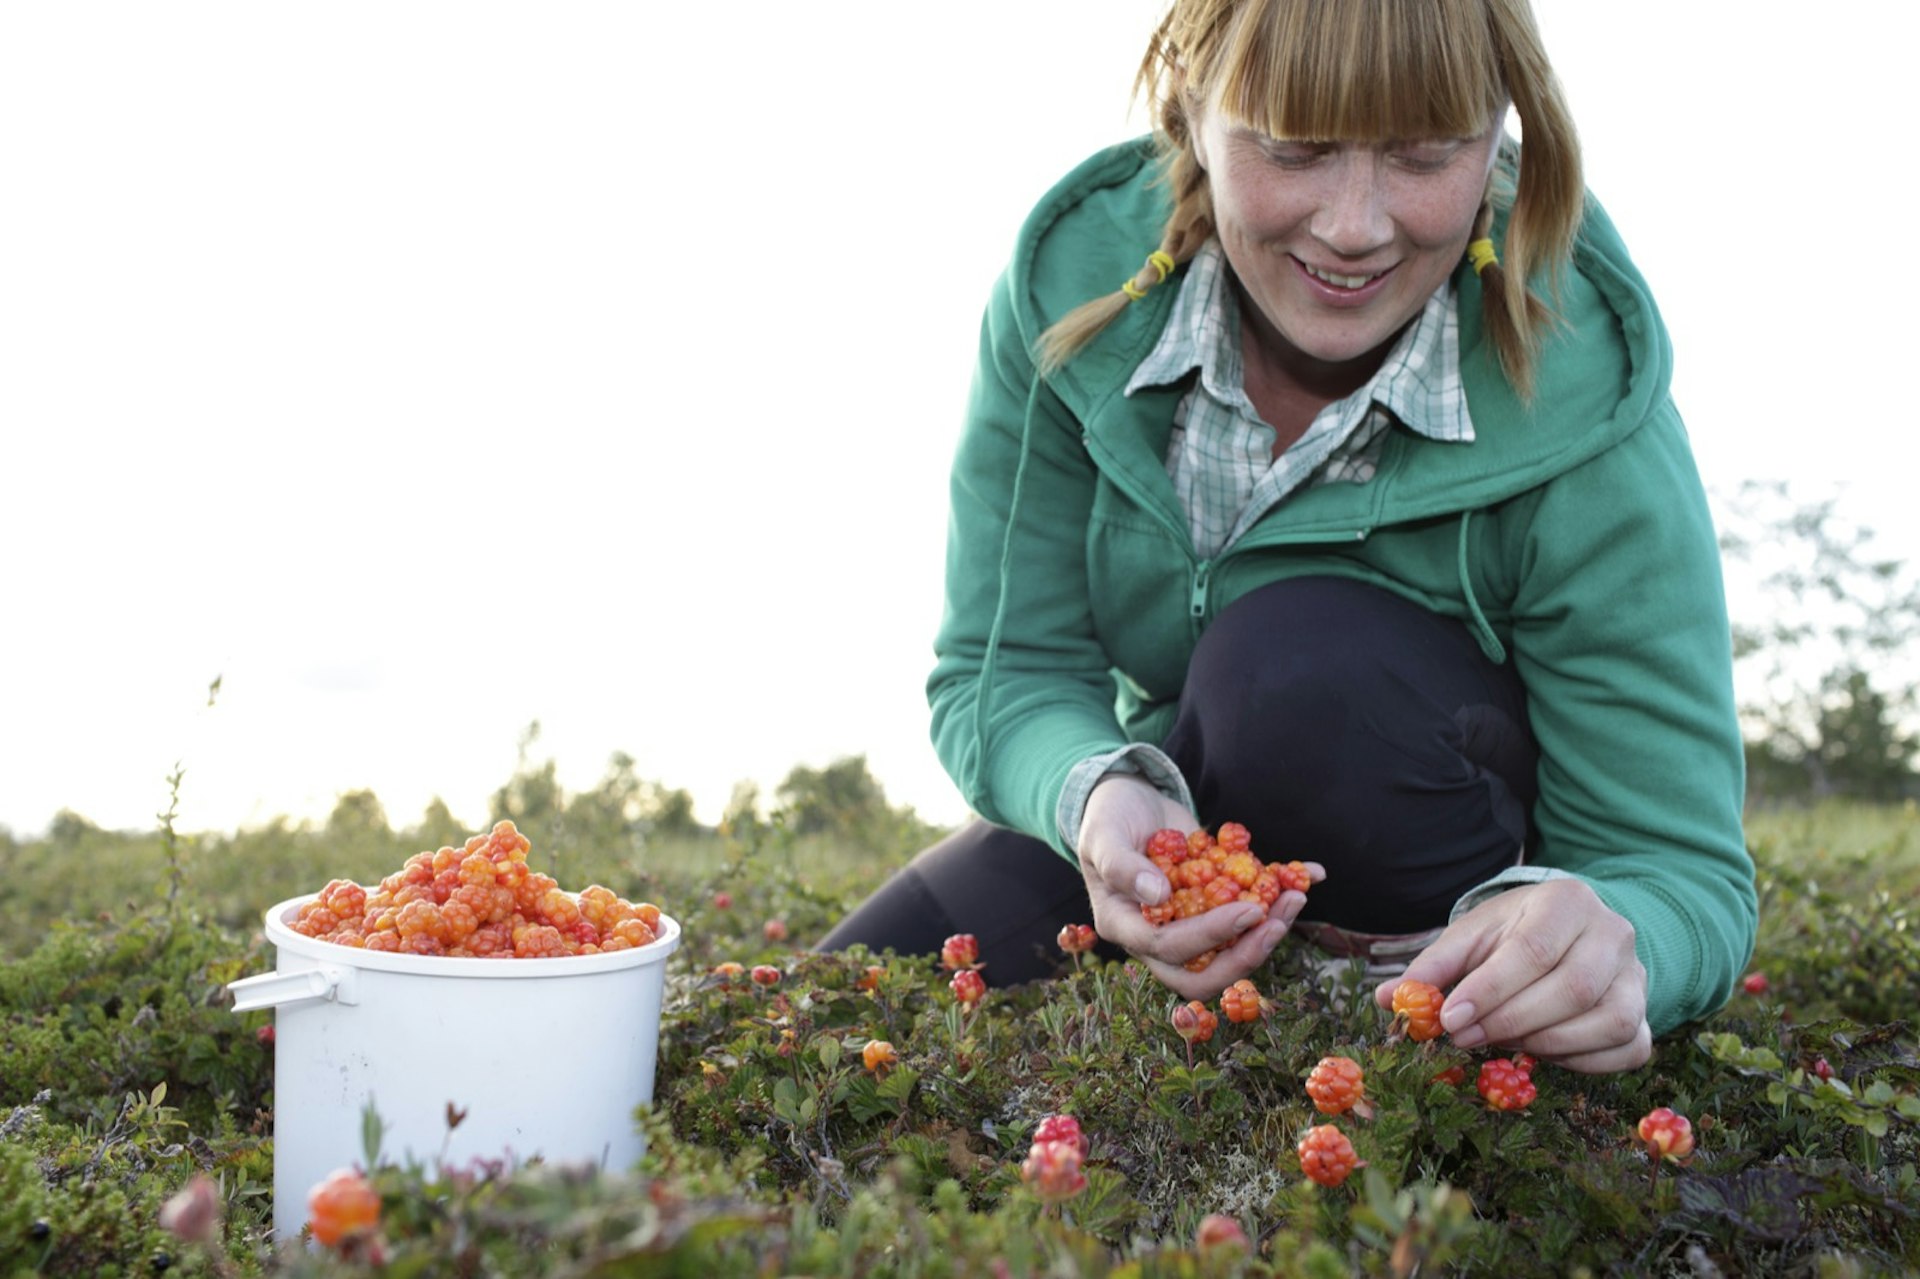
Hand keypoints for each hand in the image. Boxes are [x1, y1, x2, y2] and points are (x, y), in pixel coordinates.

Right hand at [1078, 775, 1319, 1000]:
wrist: (1127, 799)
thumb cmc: (1107, 818)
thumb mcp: (1103, 835)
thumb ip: (1122, 865)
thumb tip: (1157, 895)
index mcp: (1127, 925)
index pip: (1170, 949)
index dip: (1211, 937)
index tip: (1247, 911)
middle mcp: (1160, 935)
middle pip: (1205, 972)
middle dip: (1246, 955)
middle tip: (1276, 923)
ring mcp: (1191, 922)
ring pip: (1233, 949)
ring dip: (1269, 929)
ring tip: (1296, 896)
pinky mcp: (1216, 903)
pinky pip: (1252, 912)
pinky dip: (1282, 892)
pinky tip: (1310, 873)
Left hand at [1373, 878, 1650, 1073]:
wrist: (1568, 931)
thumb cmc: (1512, 933)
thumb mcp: (1470, 936)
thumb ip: (1432, 967)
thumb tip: (1387, 1000)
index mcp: (1567, 901)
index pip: (1534, 949)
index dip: (1491, 990)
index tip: (1450, 1019)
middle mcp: (1613, 933)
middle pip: (1572, 988)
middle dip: (1511, 1021)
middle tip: (1463, 1038)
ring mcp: (1637, 976)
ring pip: (1607, 1021)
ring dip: (1546, 1044)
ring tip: (1499, 1042)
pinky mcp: (1646, 1014)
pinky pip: (1627, 1048)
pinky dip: (1582, 1061)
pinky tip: (1540, 1054)